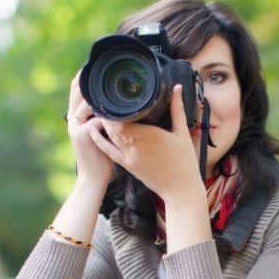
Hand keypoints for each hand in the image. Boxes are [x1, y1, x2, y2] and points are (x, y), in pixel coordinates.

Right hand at [66, 70, 113, 186]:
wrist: (92, 179)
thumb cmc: (100, 158)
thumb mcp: (99, 135)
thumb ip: (102, 120)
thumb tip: (116, 107)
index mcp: (76, 118)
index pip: (76, 90)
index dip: (83, 76)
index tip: (95, 64)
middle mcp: (73, 120)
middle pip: (77, 91)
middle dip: (88, 78)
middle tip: (103, 67)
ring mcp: (76, 127)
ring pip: (87, 103)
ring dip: (101, 95)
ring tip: (114, 86)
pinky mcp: (83, 136)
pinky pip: (97, 119)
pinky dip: (108, 114)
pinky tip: (120, 110)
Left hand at [85, 85, 201, 202]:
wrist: (180, 190)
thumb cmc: (184, 162)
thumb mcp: (182, 134)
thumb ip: (177, 110)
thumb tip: (176, 88)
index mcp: (149, 135)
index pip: (122, 118)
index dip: (114, 107)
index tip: (113, 95)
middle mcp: (136, 146)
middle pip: (112, 125)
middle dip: (107, 112)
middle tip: (105, 99)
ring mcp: (129, 157)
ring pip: (109, 137)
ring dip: (103, 124)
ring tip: (101, 110)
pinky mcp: (127, 166)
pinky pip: (109, 151)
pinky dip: (100, 140)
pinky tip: (94, 131)